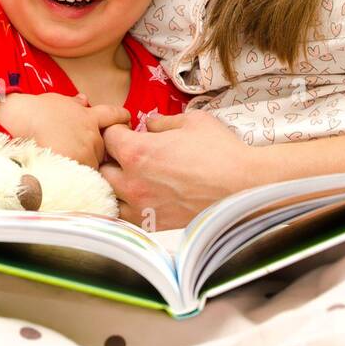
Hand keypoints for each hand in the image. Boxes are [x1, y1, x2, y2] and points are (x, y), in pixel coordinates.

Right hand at [0, 92, 129, 167]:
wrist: (20, 121)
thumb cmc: (33, 111)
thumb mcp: (57, 101)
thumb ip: (74, 104)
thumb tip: (84, 99)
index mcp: (89, 116)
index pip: (116, 115)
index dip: (122, 120)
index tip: (126, 123)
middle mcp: (92, 134)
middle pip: (103, 147)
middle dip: (95, 152)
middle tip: (78, 153)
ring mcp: (86, 151)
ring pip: (94, 164)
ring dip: (85, 166)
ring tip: (66, 167)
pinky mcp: (77, 166)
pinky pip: (83, 178)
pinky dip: (77, 179)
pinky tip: (65, 177)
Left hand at [99, 110, 262, 229]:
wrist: (244, 186)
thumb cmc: (220, 151)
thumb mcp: (191, 121)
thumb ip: (161, 122)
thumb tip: (148, 125)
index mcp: (137, 152)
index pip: (108, 136)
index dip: (116, 128)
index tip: (127, 128)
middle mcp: (132, 182)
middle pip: (101, 167)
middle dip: (110, 156)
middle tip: (126, 151)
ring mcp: (141, 206)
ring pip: (108, 195)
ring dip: (114, 184)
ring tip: (129, 176)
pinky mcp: (153, 224)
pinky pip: (125, 216)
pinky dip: (126, 205)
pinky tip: (140, 196)